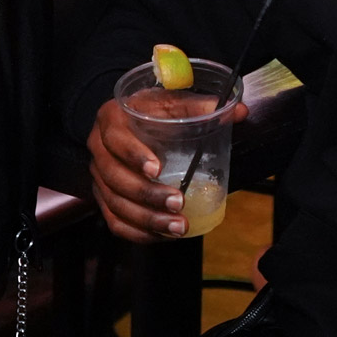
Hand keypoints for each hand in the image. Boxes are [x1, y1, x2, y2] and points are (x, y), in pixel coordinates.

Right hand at [85, 95, 244, 241]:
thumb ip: (199, 107)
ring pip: (115, 204)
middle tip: (178, 203)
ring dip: (147, 219)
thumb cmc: (150, 111)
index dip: (134, 155)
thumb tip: (239, 113)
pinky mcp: (103, 197)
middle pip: (115, 177)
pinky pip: (115, 222)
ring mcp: (98, 176)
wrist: (127, 122)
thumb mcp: (170, 102)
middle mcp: (98, 149)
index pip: (115, 138)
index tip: (157, 169)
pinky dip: (138, 233)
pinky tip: (163, 235)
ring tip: (177, 227)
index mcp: (110, 119)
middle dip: (147, 195)